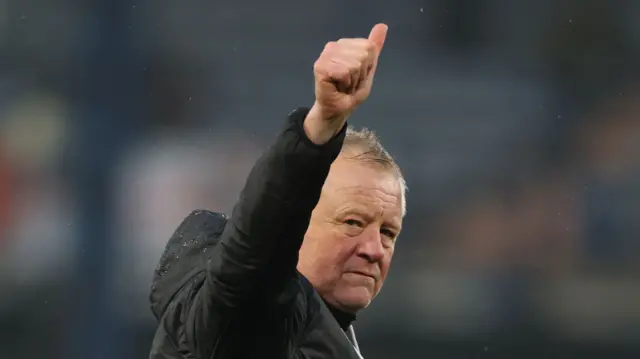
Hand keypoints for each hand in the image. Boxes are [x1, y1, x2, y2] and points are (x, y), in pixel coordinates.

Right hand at [304, 23, 387, 143]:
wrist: (338, 110)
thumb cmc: (351, 91)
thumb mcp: (368, 68)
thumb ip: (374, 47)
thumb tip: (383, 26)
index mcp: (345, 44)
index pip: (369, 47)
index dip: (368, 66)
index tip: (357, 76)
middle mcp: (334, 46)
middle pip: (363, 55)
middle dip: (360, 74)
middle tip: (349, 83)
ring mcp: (326, 55)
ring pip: (354, 64)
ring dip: (353, 81)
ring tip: (344, 86)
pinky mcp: (320, 67)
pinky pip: (344, 72)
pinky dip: (345, 84)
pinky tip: (337, 87)